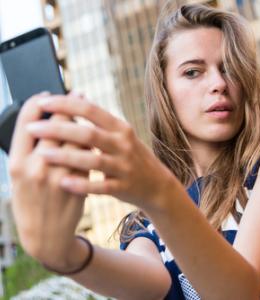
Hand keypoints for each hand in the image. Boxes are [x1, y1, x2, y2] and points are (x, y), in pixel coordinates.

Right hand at [9, 93, 87, 268]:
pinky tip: (93, 139)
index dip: (38, 103)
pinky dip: (91, 145)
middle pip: (58, 124)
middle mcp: (36, 166)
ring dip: (84, 123)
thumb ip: (30, 150)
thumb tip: (47, 122)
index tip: (48, 94)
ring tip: (88, 114)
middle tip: (78, 94)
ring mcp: (59, 176)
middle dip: (69, 106)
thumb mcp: (20, 176)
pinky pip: (88, 156)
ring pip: (77, 138)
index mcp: (16, 162)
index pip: (26, 121)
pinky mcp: (78, 183)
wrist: (45, 236)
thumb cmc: (30, 203)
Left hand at [25, 95, 175, 210]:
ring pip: (93, 159)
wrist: (157, 184)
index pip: (90, 109)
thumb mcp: (121, 135)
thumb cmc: (132, 157)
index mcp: (120, 128)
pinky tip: (64, 183)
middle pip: (88, 133)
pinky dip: (82, 184)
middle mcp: (123, 144)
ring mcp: (124, 166)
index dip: (65, 104)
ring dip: (66, 157)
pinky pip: (101, 186)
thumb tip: (74, 99)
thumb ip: (100, 121)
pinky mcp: (123, 187)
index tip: (43, 102)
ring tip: (43, 155)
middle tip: (33, 128)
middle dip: (58, 129)